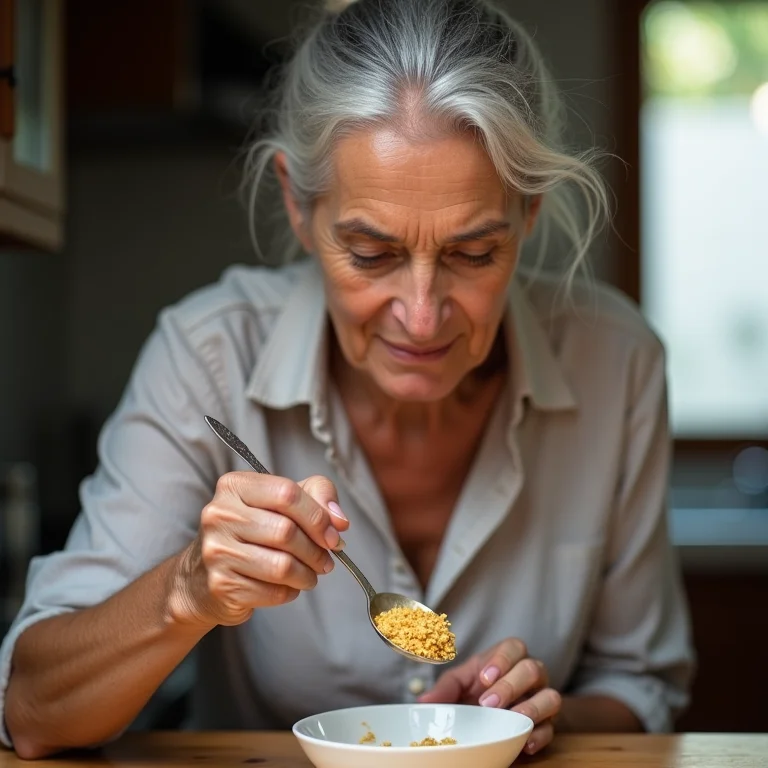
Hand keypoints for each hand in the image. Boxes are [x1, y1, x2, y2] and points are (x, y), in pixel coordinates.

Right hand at [170, 472, 348, 628]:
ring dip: (308, 575)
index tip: (334, 533)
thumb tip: (339, 520)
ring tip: (311, 575)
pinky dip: (290, 592)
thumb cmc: (251, 531)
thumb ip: (316, 496)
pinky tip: (288, 586)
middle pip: (287, 531)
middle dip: (316, 550)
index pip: (287, 494)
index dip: (318, 516)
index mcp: (234, 486)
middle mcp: (219, 515)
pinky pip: (273, 591)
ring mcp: (217, 551)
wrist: (200, 577)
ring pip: (282, 565)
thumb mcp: (280, 501)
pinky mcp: (221, 585)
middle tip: (326, 559)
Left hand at [418, 638, 560, 754]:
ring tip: (509, 718)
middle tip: (488, 703)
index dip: (502, 659)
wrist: (492, 714)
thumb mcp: (459, 684)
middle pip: (533, 669)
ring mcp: (542, 698)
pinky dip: (539, 735)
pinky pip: (552, 729)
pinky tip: (524, 742)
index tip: (484, 676)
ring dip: (531, 708)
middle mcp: (530, 674)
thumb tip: (424, 701)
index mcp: (508, 657)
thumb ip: (445, 688)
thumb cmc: (477, 690)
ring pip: (551, 697)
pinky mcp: (548, 724)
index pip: (514, 647)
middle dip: (511, 685)